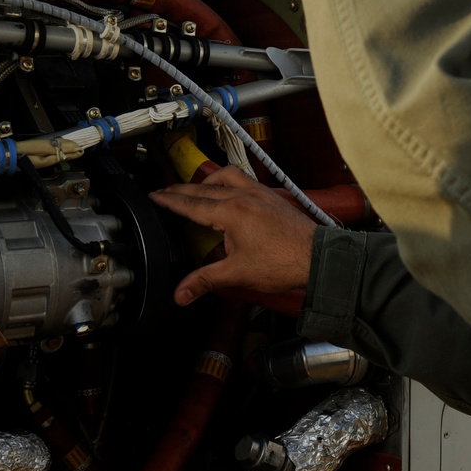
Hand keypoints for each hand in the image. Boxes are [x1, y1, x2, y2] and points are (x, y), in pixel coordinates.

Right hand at [149, 167, 317, 305]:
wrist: (316, 257)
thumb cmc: (282, 263)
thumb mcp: (237, 274)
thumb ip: (205, 281)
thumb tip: (180, 294)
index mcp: (231, 212)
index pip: (192, 204)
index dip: (170, 200)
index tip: (154, 196)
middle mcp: (243, 195)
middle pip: (204, 188)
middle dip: (181, 190)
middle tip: (164, 191)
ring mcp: (259, 192)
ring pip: (225, 176)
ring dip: (206, 181)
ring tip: (195, 189)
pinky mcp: (270, 196)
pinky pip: (244, 179)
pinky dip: (229, 181)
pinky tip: (228, 191)